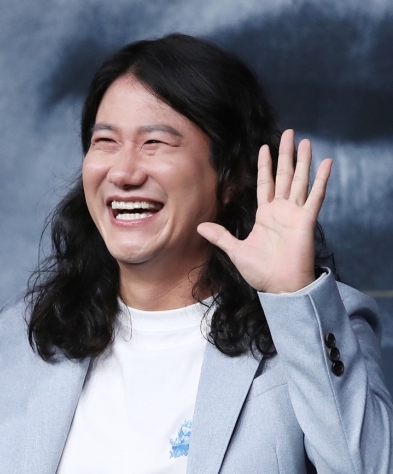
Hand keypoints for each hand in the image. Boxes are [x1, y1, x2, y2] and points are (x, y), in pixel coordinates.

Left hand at [197, 129, 332, 293]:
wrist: (279, 287)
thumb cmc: (261, 272)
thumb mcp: (236, 251)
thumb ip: (220, 236)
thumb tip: (200, 227)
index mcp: (266, 215)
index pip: (266, 183)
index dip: (265, 165)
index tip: (264, 147)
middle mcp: (282, 211)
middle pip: (285, 176)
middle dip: (286, 155)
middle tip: (288, 133)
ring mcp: (296, 214)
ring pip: (300, 181)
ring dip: (303, 161)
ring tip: (305, 141)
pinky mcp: (307, 220)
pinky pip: (315, 196)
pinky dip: (321, 179)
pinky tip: (326, 162)